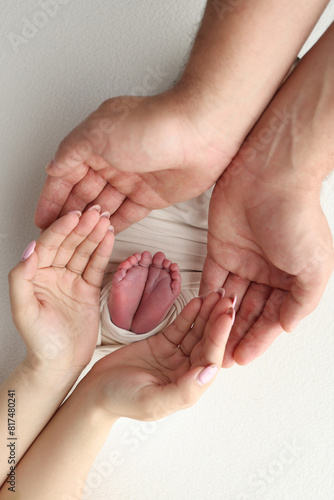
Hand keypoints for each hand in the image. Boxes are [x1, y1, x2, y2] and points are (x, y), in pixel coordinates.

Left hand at [9, 208, 113, 379]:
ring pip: (84, 251)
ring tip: (106, 220)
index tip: (74, 216)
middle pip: (69, 244)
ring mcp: (72, 280)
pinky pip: (96, 266)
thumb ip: (21, 278)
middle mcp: (53, 274)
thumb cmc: (39, 341)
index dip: (61, 229)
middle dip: (82, 227)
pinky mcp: (88, 289)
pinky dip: (103, 251)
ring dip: (95, 235)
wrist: (60, 363)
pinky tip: (109, 237)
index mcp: (35, 275)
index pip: (48, 245)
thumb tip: (28, 250)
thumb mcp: (23, 310)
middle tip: (96, 212)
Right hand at [34, 91, 237, 232]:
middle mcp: (113, 160)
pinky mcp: (153, 195)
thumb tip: (53, 166)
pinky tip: (103, 235)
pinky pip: (128, 214)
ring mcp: (133, 179)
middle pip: (83, 192)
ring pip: (104, 205)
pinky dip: (115, 224)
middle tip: (58, 234)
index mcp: (96, 142)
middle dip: (70, 213)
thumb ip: (72, 151)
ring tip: (78, 238)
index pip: (66, 174)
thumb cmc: (154, 125)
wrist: (201, 133)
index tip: (42, 219)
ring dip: (91, 220)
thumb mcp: (99, 132)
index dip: (52, 197)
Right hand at [87, 293, 233, 420]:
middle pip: (207, 343)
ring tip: (216, 294)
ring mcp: (175, 357)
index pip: (210, 359)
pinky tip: (197, 301)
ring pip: (196, 332)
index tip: (226, 316)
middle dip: (217, 321)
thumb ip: (183, 390)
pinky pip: (180, 327)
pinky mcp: (163, 344)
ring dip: (207, 314)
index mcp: (189, 388)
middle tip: (227, 299)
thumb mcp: (152, 401)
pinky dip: (189, 314)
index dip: (220, 337)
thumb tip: (210, 372)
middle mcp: (186, 371)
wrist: (95, 390)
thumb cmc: (121, 400)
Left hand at [200, 79, 333, 366]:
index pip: (272, 317)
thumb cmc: (296, 217)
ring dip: (219, 320)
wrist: (269, 176)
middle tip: (219, 357)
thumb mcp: (314, 269)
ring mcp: (243, 260)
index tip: (241, 358)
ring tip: (205, 341)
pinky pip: (211, 276)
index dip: (258, 339)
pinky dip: (206, 295)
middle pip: (248, 311)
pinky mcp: (220, 246)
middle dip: (235, 335)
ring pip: (229, 298)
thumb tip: (285, 327)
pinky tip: (199, 314)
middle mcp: (268, 272)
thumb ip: (301, 303)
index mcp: (292, 279)